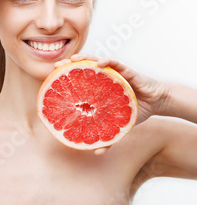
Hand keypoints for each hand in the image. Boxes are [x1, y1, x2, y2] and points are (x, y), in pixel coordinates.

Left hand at [54, 53, 168, 154]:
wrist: (157, 102)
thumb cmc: (134, 110)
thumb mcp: (119, 125)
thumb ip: (108, 136)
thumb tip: (96, 152)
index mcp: (98, 88)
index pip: (78, 79)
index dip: (65, 78)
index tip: (52, 79)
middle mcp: (103, 77)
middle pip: (82, 67)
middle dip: (68, 64)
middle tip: (56, 66)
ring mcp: (114, 72)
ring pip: (96, 60)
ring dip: (84, 58)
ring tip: (73, 59)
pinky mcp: (127, 70)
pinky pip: (115, 63)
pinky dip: (106, 61)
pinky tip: (99, 63)